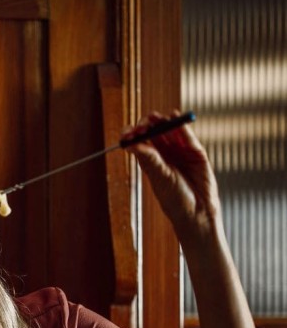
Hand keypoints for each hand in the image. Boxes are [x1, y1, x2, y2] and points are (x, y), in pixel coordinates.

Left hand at [123, 109, 219, 238]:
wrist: (198, 211)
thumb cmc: (175, 199)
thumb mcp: (159, 177)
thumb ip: (149, 158)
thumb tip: (131, 143)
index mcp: (150, 161)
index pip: (139, 142)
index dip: (134, 134)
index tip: (129, 132)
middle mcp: (164, 154)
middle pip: (154, 132)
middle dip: (148, 125)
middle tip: (145, 123)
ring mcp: (180, 151)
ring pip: (170, 131)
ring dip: (163, 122)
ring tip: (157, 118)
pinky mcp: (196, 151)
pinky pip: (187, 135)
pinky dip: (181, 125)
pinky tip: (175, 116)